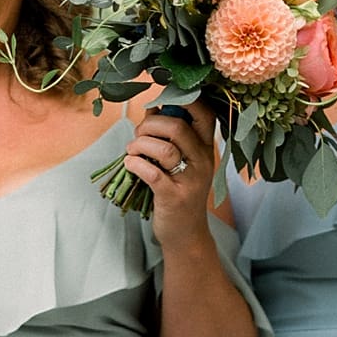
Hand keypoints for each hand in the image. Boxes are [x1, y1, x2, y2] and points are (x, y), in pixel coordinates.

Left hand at [124, 101, 215, 249]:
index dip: (182, 101)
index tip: (159, 105)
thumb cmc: (180, 194)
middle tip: (138, 135)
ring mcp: (189, 180)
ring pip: (164, 148)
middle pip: (177, 127)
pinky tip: (129, 164)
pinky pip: (152, 173)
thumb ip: (171, 136)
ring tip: (131, 151)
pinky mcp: (173, 197)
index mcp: (206, 148)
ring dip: (140, 144)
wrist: (186, 234)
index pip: (204, 113)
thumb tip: (153, 108)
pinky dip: (135, 164)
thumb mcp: (183, 163)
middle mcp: (202, 161)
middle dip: (150, 125)